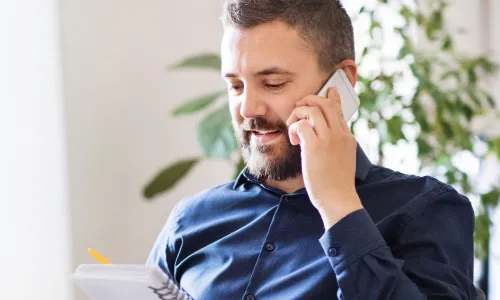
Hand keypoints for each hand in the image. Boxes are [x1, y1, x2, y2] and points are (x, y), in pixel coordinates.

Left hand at [286, 87, 362, 228]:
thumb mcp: (343, 159)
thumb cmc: (337, 184)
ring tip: (293, 128)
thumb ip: (337, 145)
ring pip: (312, 109)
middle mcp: (339, 134)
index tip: (329, 91)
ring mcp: (328, 139)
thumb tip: (325, 139)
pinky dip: (294, 128)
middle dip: (309, 100)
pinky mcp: (315, 146)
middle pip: (325, 103)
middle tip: (298, 109)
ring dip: (298, 114)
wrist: (339, 199)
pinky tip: (294, 141)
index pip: (339, 110)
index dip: (331, 98)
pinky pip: (302, 124)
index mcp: (348, 137)